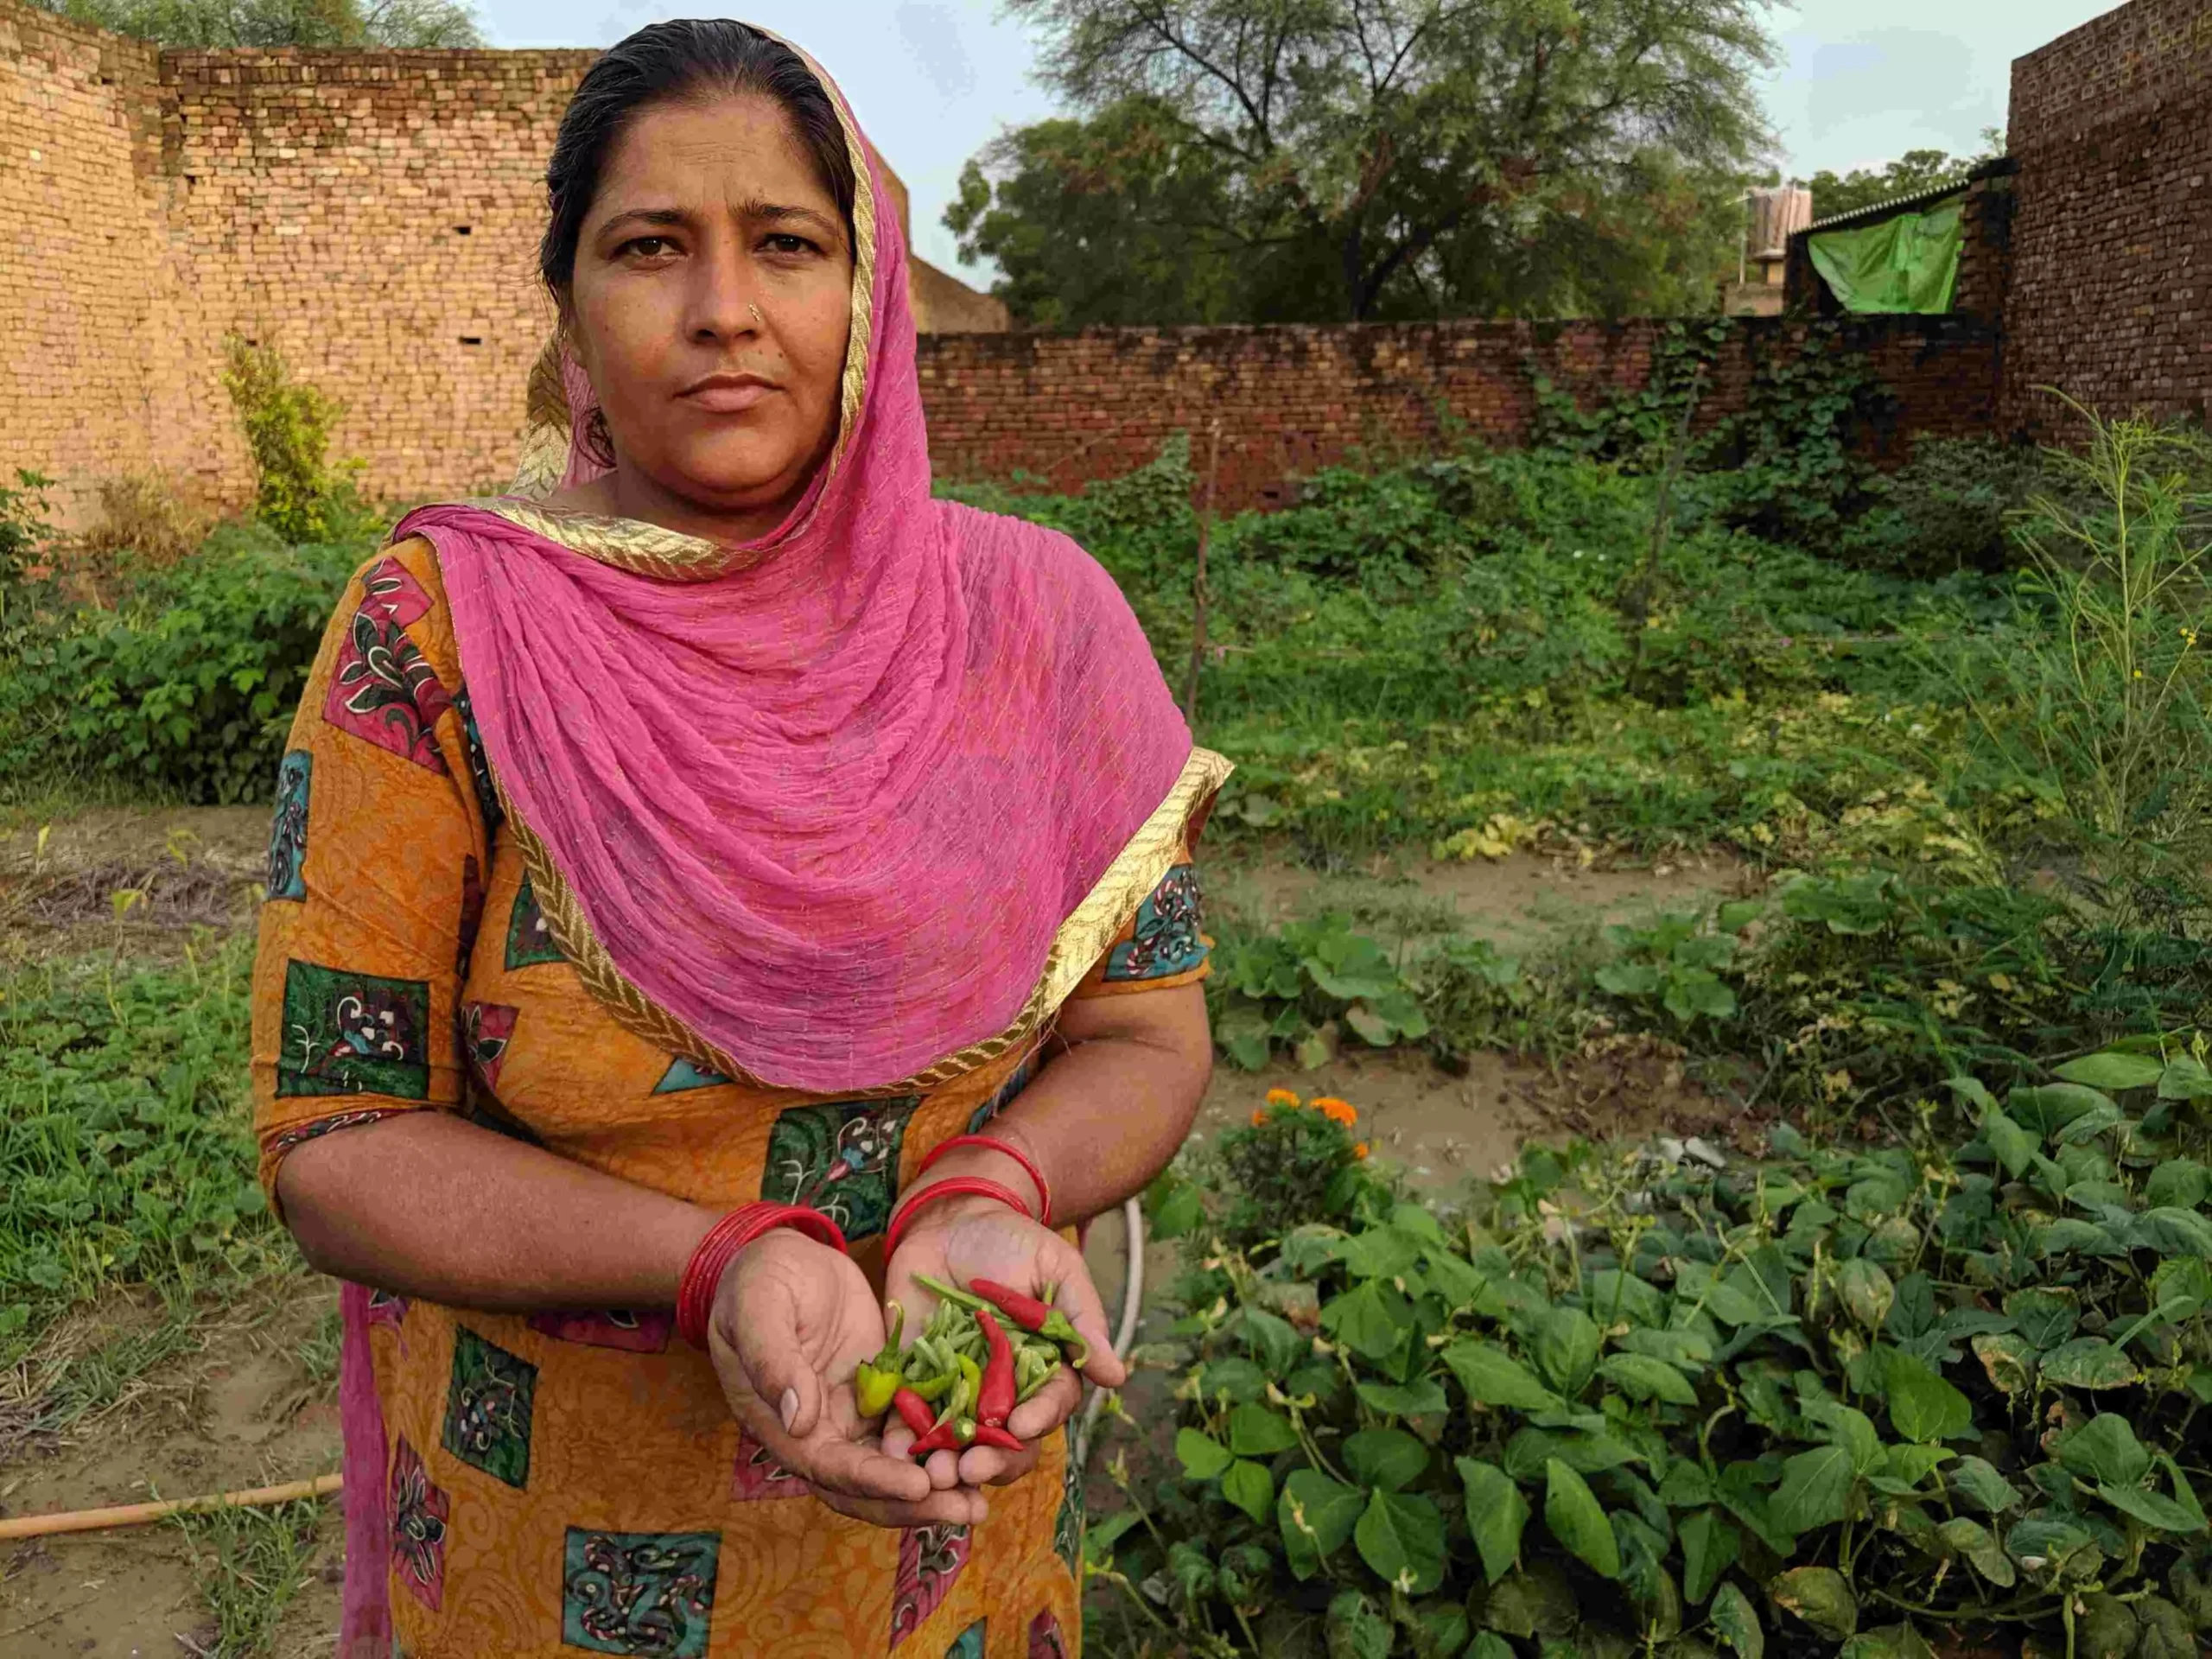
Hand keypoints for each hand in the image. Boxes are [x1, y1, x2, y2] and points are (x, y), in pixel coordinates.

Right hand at [708, 1229, 986, 1527]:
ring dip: (938, 1485)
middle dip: (918, 1503)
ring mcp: (855, 1416)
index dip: (874, 1482)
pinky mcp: (884, 1393)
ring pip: (897, 1465)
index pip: (831, 1468)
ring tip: (983, 1497)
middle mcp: (821, 1434)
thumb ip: (773, 1363)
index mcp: (784, 1426)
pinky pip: (917, 1427)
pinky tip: (987, 1448)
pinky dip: (947, 1443)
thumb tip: (799, 1422)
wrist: (784, 1258)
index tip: (918, 1486)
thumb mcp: (758, 1310)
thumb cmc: (757, 1281)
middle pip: (869, 1486)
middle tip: (969, 1508)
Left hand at [882, 1195, 1127, 1490]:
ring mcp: (958, 1388)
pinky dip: (903, 1439)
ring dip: (947, 1462)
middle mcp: (1003, 1388)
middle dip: (991, 1458)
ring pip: (959, 1441)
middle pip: (1005, 1439)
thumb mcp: (1057, 1269)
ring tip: (934, 1475)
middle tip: (971, 1468)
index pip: (1049, 1405)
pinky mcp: (915, 1380)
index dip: (1038, 1418)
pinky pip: (910, 1417)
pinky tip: (896, 1453)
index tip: (1023, 1424)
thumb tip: (1116, 1376)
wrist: (952, 1219)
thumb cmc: (1015, 1241)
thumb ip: (1083, 1320)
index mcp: (1044, 1368)